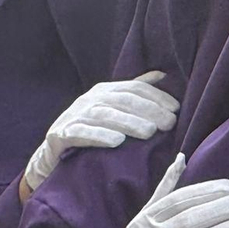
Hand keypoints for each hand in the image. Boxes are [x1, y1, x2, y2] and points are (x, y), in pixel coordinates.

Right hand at [23, 71, 178, 194]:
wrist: (52, 152)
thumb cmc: (90, 129)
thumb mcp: (112, 108)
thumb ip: (134, 92)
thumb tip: (162, 74)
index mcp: (103, 91)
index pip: (134, 88)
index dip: (156, 97)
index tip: (176, 109)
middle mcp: (89, 100)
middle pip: (122, 101)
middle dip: (148, 111)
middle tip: (169, 123)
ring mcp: (73, 116)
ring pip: (104, 116)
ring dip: (128, 123)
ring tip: (150, 132)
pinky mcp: (60, 135)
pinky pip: (80, 134)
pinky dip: (99, 136)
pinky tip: (117, 142)